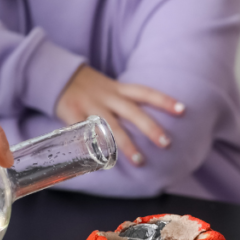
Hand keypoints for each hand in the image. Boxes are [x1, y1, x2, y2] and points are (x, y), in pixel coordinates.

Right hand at [55, 65, 183, 166]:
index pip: (145, 92)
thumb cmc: (90, 88)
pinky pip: (83, 133)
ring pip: (111, 127)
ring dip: (126, 145)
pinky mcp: (71, 114)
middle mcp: (107, 97)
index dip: (164, 100)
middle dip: (150, 127)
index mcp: (118, 90)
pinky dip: (92, 148)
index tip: (183, 110)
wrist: (57, 76)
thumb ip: (127, 103)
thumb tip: (152, 124)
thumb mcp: (110, 89)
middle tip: (167, 143)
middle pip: (132, 112)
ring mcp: (89, 106)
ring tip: (140, 162)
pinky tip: (102, 163)